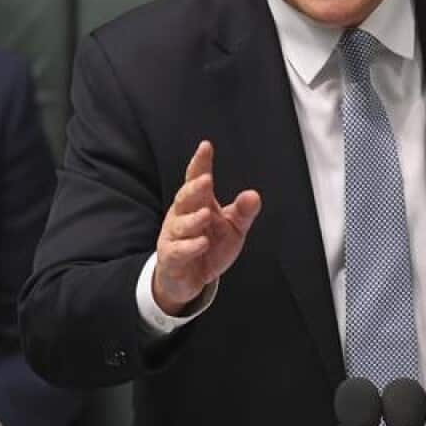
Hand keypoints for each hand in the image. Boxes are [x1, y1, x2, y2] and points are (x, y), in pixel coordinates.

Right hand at [153, 140, 261, 314]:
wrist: (190, 278)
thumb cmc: (209, 246)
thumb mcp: (233, 229)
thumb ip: (243, 212)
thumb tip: (254, 195)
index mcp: (197, 203)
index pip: (196, 178)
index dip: (200, 163)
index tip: (206, 146)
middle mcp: (181, 215)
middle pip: (185, 197)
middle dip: (194, 189)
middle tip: (206, 180)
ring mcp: (174, 236)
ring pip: (181, 224)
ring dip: (193, 219)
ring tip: (206, 215)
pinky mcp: (171, 257)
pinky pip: (178, 250)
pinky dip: (190, 247)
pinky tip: (202, 243)